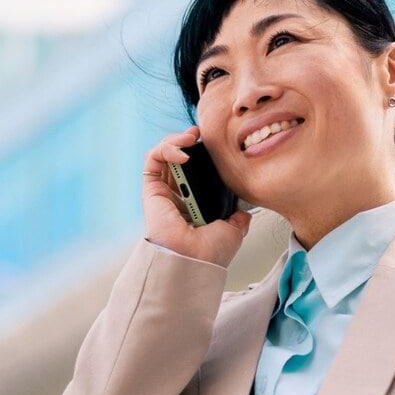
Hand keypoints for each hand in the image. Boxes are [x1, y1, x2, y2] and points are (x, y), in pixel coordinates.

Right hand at [142, 126, 251, 268]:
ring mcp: (163, 192)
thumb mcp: (234, 230)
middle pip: (178, 157)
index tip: (216, 147)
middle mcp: (177, 196)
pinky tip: (183, 153)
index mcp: (195, 204)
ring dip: (176, 140)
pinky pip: (152, 159)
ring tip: (192, 138)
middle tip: (202, 135)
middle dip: (188, 141)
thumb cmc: (211, 252)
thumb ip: (237, 217)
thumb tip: (243, 212)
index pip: (196, 170)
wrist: (195, 260)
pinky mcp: (151, 190)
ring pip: (164, 154)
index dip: (203, 155)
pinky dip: (166, 149)